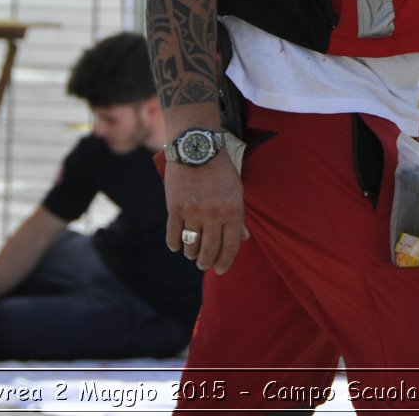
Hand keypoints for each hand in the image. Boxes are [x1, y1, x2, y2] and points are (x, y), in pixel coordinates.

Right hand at [164, 155, 247, 273]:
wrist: (197, 148)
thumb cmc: (220, 170)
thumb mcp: (236, 190)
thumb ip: (239, 216)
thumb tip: (244, 239)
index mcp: (233, 210)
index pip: (231, 246)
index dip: (225, 262)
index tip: (220, 270)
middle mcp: (214, 214)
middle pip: (210, 249)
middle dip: (207, 261)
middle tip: (203, 264)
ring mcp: (193, 212)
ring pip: (191, 245)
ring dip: (191, 253)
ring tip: (191, 254)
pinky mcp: (175, 208)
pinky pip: (174, 235)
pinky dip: (174, 244)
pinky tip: (176, 246)